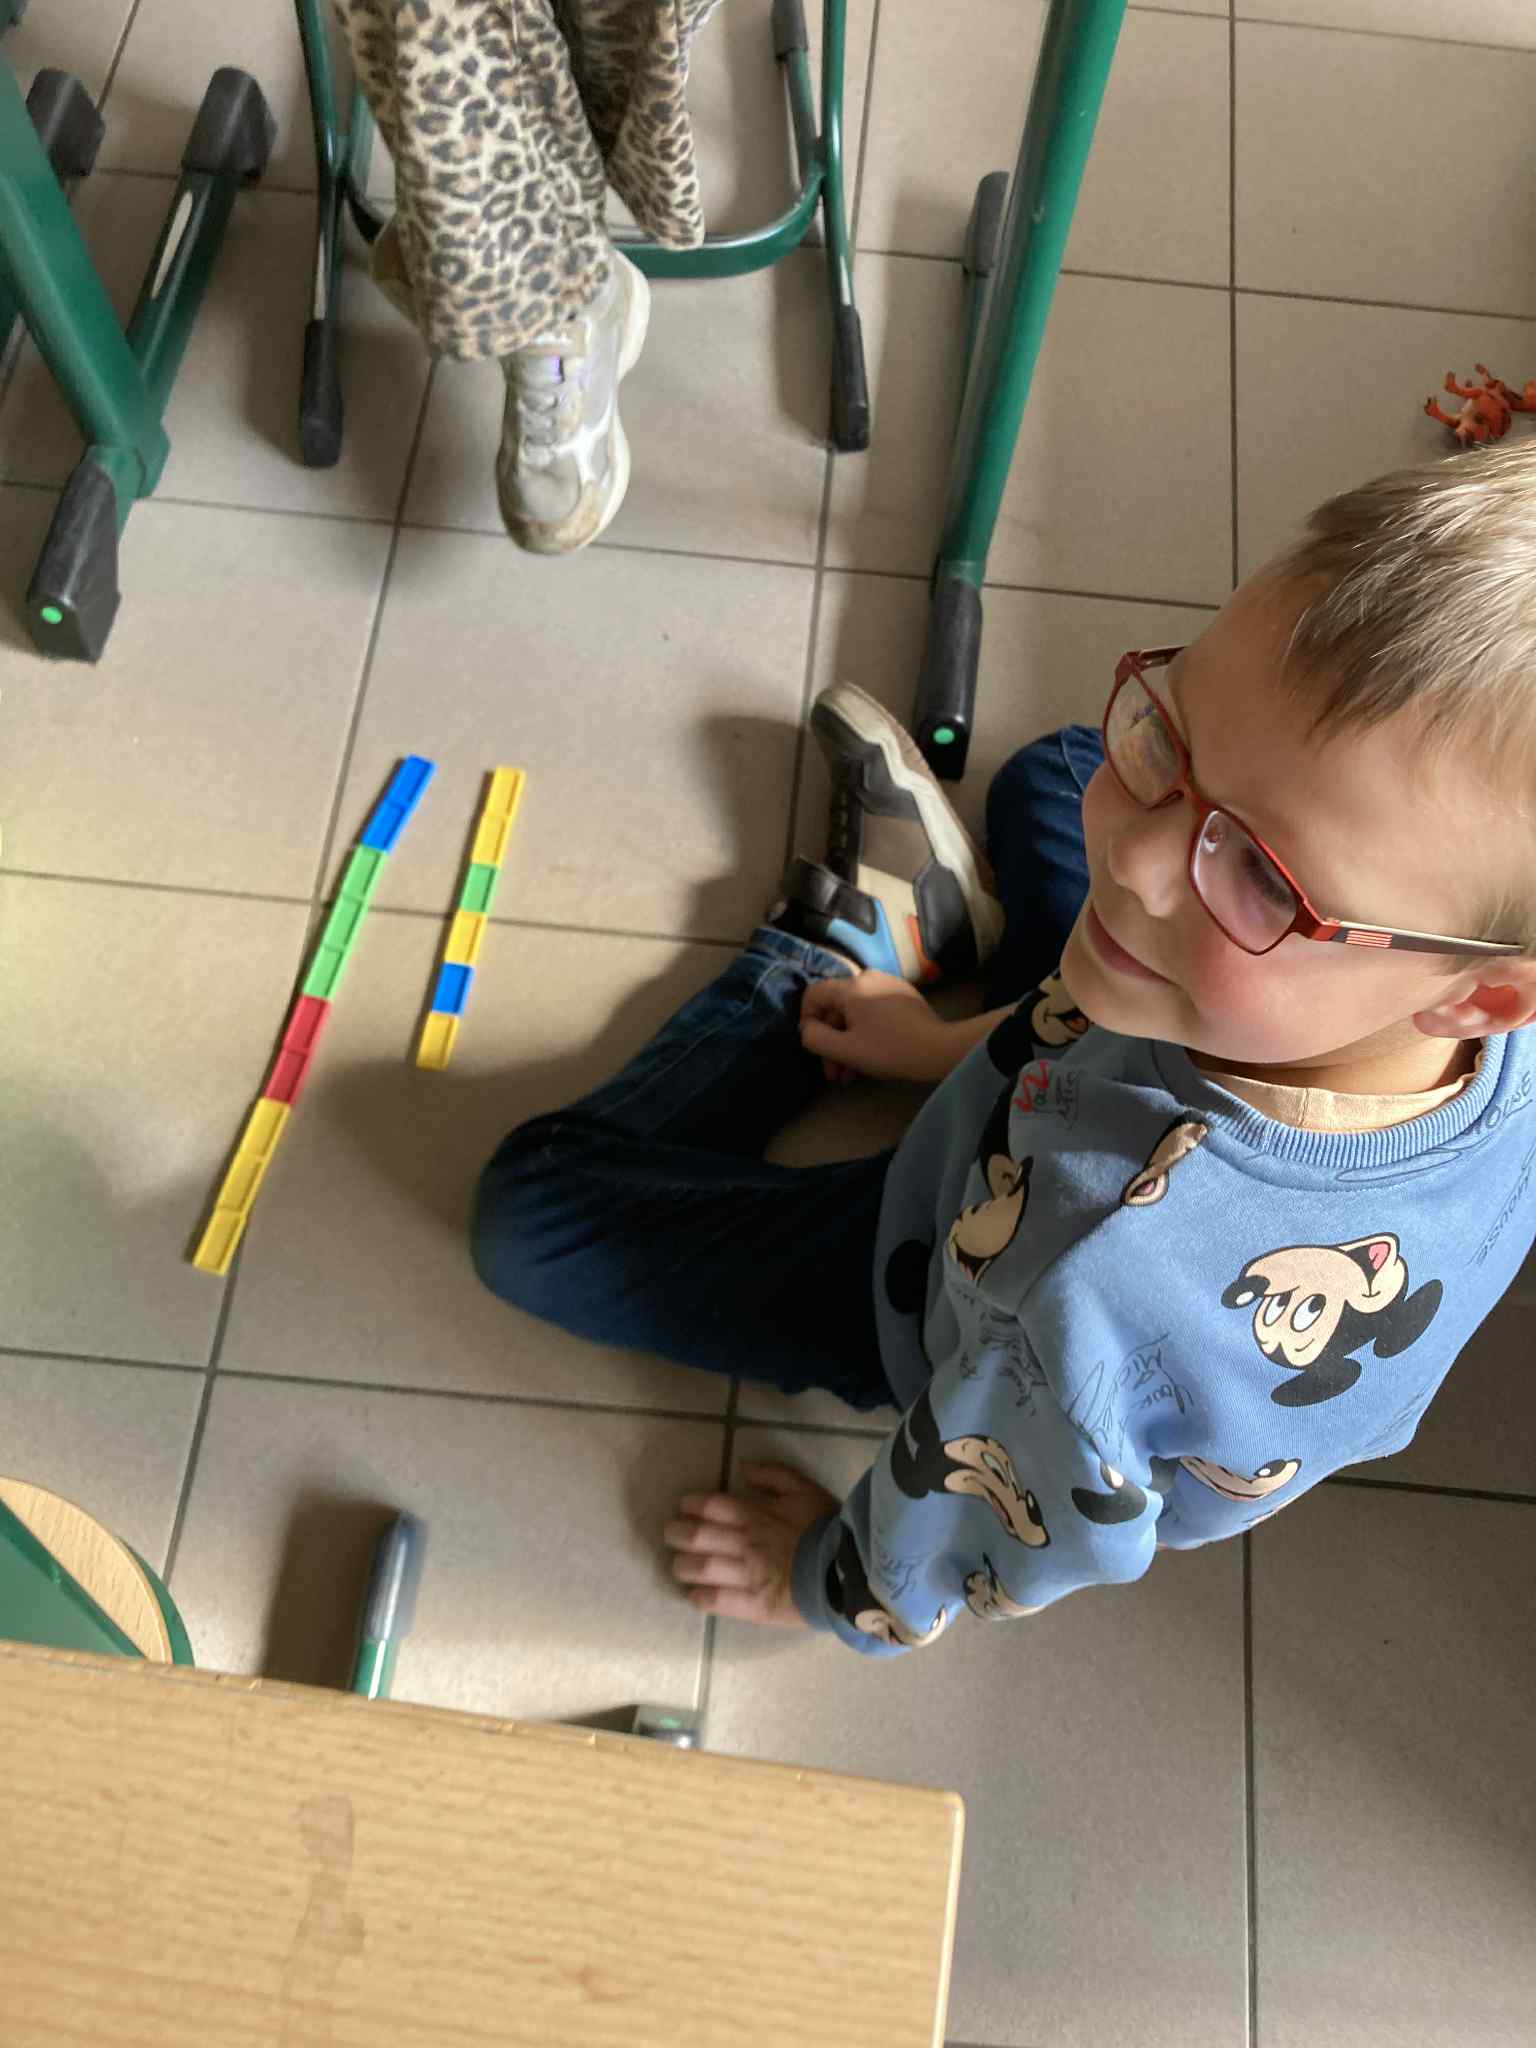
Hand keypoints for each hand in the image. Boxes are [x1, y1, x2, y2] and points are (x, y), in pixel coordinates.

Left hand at [663, 1462, 840, 1627]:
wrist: (849, 1570)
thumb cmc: (828, 1527)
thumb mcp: (806, 1489)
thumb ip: (774, 1475)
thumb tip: (743, 1468)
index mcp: (755, 1514)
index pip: (711, 1506)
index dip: (690, 1505)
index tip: (684, 1507)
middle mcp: (744, 1544)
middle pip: (698, 1536)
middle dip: (677, 1534)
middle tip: (671, 1534)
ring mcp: (747, 1576)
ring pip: (702, 1569)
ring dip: (683, 1566)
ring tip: (678, 1566)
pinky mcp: (754, 1605)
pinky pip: (719, 1601)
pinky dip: (701, 1598)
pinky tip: (694, 1596)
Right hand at [800, 971, 957, 1084]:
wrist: (939, 1049)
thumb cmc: (889, 1050)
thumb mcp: (846, 1049)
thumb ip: (815, 1038)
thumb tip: (806, 1029)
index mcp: (851, 986)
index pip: (813, 994)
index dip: (806, 1021)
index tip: (815, 1047)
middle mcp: (868, 977)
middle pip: (836, 1008)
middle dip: (831, 1042)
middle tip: (833, 1074)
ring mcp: (888, 985)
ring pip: (854, 1013)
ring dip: (847, 1043)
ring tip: (849, 1074)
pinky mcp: (902, 996)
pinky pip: (873, 1012)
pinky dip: (865, 1033)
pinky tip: (869, 1058)